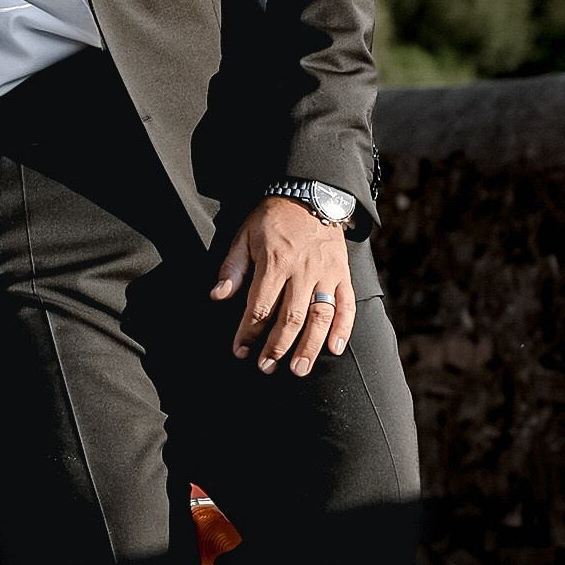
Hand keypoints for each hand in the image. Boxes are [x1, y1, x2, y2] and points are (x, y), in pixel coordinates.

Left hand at [210, 197, 354, 374]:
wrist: (309, 194)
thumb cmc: (271, 219)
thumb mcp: (244, 236)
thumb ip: (232, 268)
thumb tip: (217, 296)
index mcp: (275, 262)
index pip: (259, 306)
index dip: (248, 332)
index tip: (240, 350)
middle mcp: (302, 270)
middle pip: (290, 317)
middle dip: (276, 347)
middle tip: (266, 367)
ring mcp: (326, 273)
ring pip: (320, 316)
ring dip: (309, 346)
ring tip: (298, 369)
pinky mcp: (343, 273)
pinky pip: (347, 304)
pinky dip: (344, 328)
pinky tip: (335, 349)